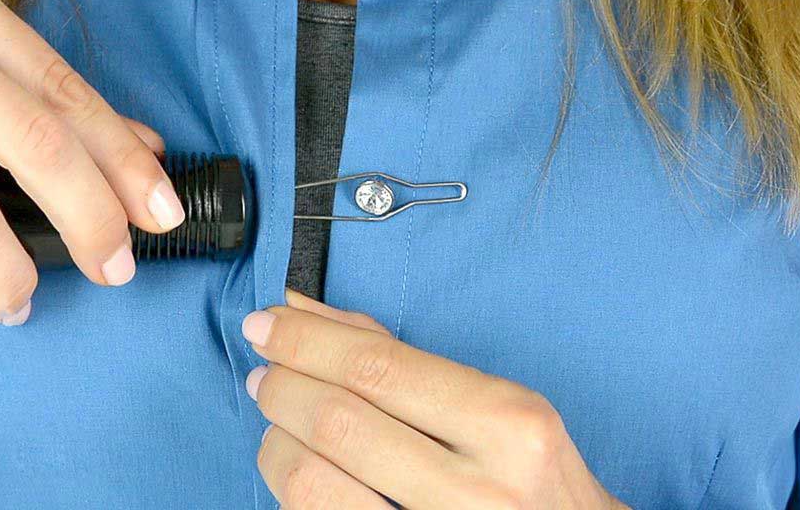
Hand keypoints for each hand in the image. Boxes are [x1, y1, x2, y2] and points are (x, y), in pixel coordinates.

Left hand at [242, 291, 627, 509]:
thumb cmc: (533, 482)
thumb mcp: (498, 410)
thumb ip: (403, 360)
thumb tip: (306, 311)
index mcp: (509, 424)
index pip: (379, 368)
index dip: (306, 341)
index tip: (266, 323)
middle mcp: (479, 488)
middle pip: (338, 420)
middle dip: (282, 385)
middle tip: (265, 374)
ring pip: (312, 482)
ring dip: (277, 441)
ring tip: (280, 425)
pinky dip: (292, 488)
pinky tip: (302, 470)